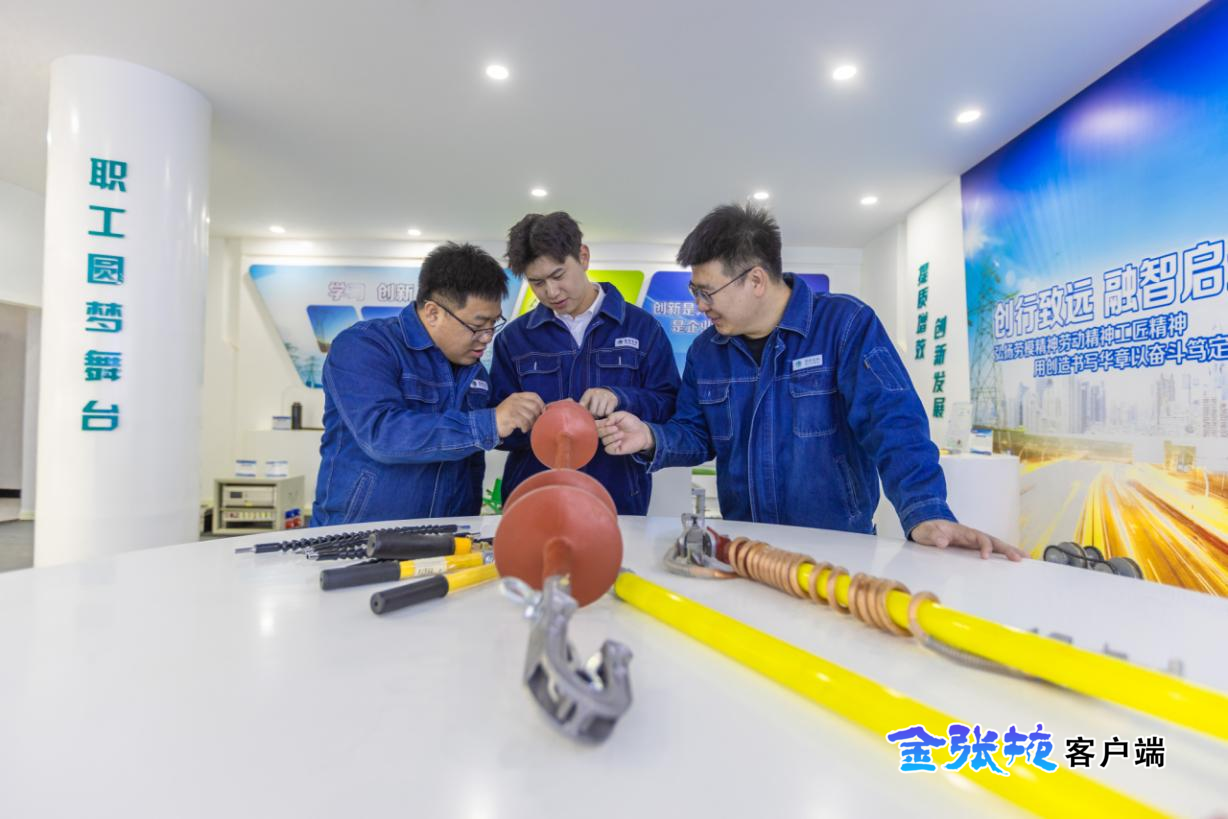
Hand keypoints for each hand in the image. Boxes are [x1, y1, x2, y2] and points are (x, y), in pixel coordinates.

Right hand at [494, 392, 544, 437]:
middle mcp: (515, 400)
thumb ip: (525, 405)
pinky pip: (524, 422)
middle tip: (534, 422)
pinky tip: (523, 430)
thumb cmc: (505, 417)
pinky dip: (526, 428)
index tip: (542, 412)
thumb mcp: (514, 406)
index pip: (534, 395)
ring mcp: (512, 408)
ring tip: (527, 427)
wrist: (489, 423)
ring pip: (530, 415)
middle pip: (534, 406)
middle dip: (537, 416)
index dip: (541, 403)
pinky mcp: (511, 417)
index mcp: (517, 396)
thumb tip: (542, 410)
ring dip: (531, 423)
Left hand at [579, 388, 619, 417]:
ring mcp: (605, 396)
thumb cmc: (594, 400)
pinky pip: (608, 412)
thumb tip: (569, 408)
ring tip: (600, 413)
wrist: (609, 392)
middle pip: (593, 411)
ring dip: (600, 415)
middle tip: (595, 414)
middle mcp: (597, 393)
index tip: (584, 415)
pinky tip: (606, 412)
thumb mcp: (587, 399)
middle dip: (594, 414)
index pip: (584, 405)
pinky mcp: (613, 400)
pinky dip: (607, 414)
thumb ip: (581, 405)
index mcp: (589, 392)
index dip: (585, 411)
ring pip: (600, 413)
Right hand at [595, 411, 653, 455]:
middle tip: (616, 428)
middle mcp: (606, 433)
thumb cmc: (632, 422)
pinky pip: (608, 449)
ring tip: (622, 434)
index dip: (596, 424)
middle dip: (605, 430)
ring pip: (603, 441)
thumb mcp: (622, 415)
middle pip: (597, 433)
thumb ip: (612, 416)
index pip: (595, 425)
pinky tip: (620, 442)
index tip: (604, 423)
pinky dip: (613, 445)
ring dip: (612, 437)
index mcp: (606, 424)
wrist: (642, 432)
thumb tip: (605, 423)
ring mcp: (610, 442)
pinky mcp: (615, 449)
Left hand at [910, 519, 1026, 560]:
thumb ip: (935, 535)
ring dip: (1009, 551)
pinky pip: (991, 550)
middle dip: (1006, 549)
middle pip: (993, 540)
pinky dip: (1003, 554)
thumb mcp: (927, 531)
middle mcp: (972, 536)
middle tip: (1019, 558)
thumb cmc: (928, 529)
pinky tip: (1014, 560)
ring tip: (1025, 559)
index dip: (984, 546)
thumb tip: (943, 542)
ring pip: (996, 545)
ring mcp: (975, 542)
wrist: (927, 527)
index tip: (985, 557)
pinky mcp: (974, 548)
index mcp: (963, 531)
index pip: (978, 538)